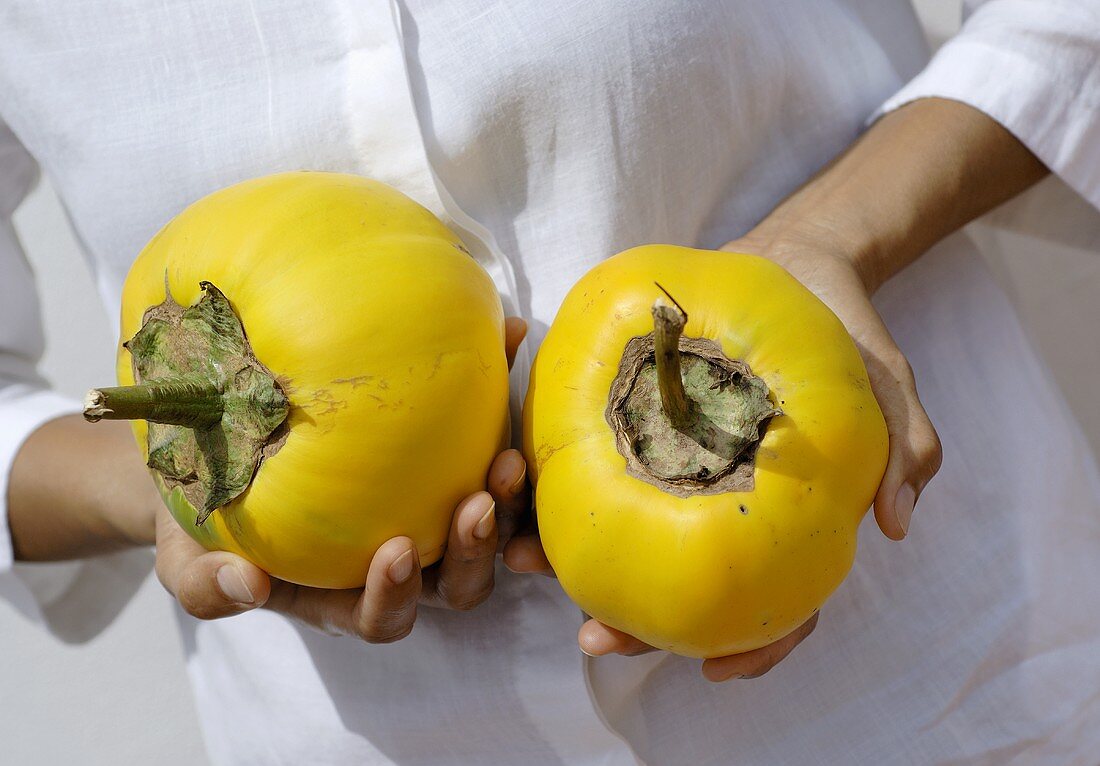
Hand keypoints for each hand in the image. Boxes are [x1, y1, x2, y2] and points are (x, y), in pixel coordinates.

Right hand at [154, 317, 529, 641]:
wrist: (208, 454)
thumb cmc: (201, 520)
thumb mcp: (185, 557)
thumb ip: (207, 584)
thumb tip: (247, 586)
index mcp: (344, 593)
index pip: (385, 612)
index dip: (397, 593)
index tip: (395, 549)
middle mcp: (397, 555)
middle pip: (457, 576)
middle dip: (477, 548)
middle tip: (479, 501)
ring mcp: (426, 503)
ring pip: (489, 518)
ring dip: (510, 496)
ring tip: (509, 454)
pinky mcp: (443, 450)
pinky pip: (483, 430)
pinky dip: (501, 392)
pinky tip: (508, 339)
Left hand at [506, 232, 939, 677]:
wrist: (798, 261)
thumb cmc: (846, 329)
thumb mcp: (886, 380)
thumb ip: (902, 443)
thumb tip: (896, 524)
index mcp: (785, 518)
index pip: (777, 605)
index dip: (750, 647)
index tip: (711, 670)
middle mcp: (723, 505)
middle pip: (684, 592)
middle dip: (637, 625)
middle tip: (594, 635)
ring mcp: (679, 469)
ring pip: (626, 537)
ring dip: (574, 562)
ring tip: (526, 562)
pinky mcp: (641, 424)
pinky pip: (597, 464)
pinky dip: (558, 481)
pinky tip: (521, 487)